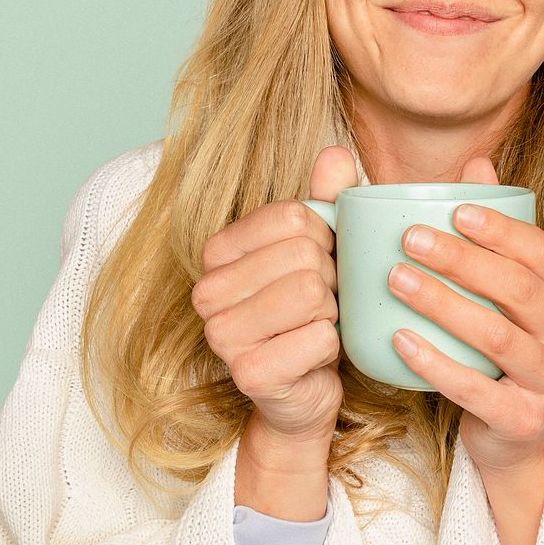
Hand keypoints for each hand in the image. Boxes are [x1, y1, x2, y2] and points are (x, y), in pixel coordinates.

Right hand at [191, 145, 358, 443]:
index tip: (319, 265)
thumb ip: (326, 200)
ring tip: (316, 327)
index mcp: (218, 250)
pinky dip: (332, 347)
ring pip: (311, 292)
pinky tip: (313, 358)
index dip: (325, 240)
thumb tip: (336, 153)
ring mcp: (222, 335)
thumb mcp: (319, 251)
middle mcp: (207, 290)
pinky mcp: (249, 373)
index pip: (294, 215)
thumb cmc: (308, 314)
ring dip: (331, 313)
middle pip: (304, 254)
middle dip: (331, 281)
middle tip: (319, 305)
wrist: (302, 391)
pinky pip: (319, 337)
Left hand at [386, 158, 543, 473]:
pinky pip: (475, 389)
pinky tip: (398, 339)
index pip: (543, 254)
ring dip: (443, 304)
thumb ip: (497, 229)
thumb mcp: (507, 289)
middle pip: (520, 290)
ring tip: (396, 280)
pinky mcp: (521, 420)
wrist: (513, 431)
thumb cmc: (503, 346)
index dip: (501, 229)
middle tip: (410, 240)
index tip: (454, 208)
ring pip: (497, 336)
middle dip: (463, 260)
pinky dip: (434, 363)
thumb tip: (477, 163)